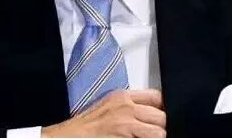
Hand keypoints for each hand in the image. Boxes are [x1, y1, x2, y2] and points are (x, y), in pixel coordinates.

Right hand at [41, 89, 165, 137]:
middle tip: (152, 134)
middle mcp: (126, 109)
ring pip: (160, 133)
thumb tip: (150, 113)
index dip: (162, 109)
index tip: (160, 118)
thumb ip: (128, 106)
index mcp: (122, 97)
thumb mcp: (108, 106)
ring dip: (156, 138)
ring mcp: (126, 126)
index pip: (157, 97)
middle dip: (161, 127)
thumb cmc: (85, 127)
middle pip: (162, 116)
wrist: (68, 137)